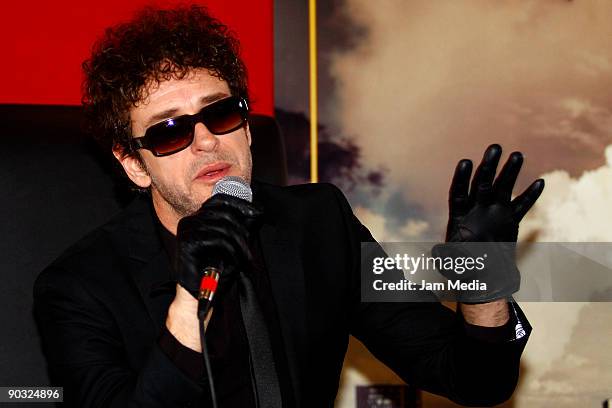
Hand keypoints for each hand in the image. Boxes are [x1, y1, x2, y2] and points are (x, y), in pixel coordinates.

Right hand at [175, 193, 262, 300]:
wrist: (199, 295)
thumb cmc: (215, 270)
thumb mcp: (232, 245)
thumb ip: (241, 228)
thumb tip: (258, 212)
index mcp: (198, 218)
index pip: (220, 199)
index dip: (240, 203)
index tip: (256, 213)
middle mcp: (190, 220)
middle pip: (225, 213)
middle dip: (243, 230)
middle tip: (249, 249)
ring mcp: (187, 230)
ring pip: (224, 227)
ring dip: (240, 244)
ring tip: (244, 259)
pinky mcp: (187, 242)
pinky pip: (217, 240)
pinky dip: (231, 251)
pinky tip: (233, 262)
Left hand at [434, 144, 544, 302]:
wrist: (482, 279)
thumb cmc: (463, 271)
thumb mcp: (450, 264)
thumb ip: (445, 257)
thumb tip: (437, 252)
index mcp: (459, 217)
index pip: (458, 193)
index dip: (461, 178)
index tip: (465, 162)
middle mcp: (476, 211)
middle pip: (481, 184)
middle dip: (487, 166)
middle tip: (495, 147)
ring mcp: (493, 214)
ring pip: (501, 189)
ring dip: (509, 172)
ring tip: (517, 154)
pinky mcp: (508, 222)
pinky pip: (520, 207)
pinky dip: (529, 196)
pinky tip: (540, 182)